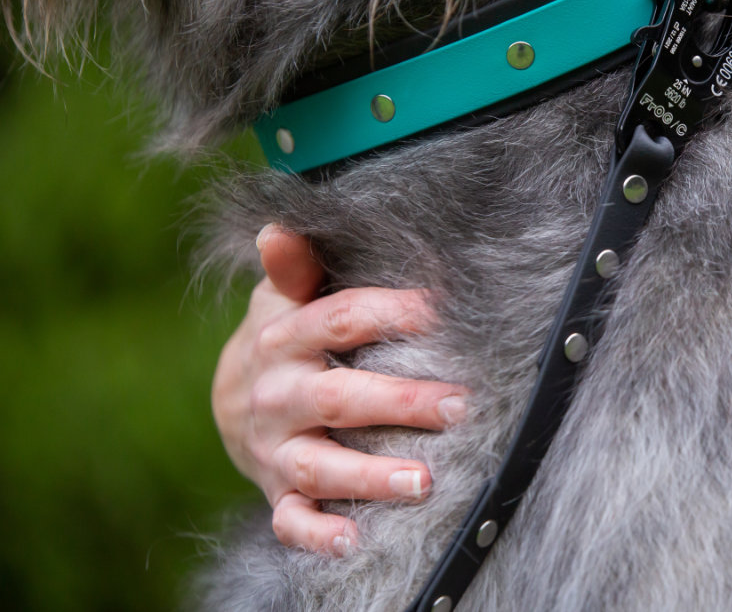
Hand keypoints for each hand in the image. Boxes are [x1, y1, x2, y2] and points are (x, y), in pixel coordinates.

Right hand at [212, 224, 466, 553]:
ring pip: (320, 467)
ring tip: (425, 481)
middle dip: (401, 402)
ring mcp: (275, 450)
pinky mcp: (277, 493)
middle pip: (340, 398)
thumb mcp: (284, 297)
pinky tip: (354, 541)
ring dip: (370, 477)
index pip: (340, 319)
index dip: (393, 312)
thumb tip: (278, 227)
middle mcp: (278, 396)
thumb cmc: (286, 337)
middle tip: (461, 404)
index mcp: (285, 339)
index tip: (444, 309)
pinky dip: (318, 536)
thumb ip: (296, 267)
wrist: (231, 400)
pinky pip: (293, 522)